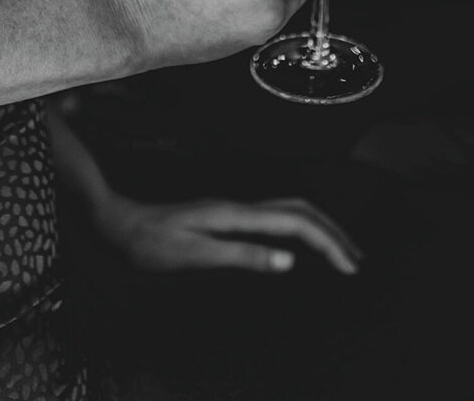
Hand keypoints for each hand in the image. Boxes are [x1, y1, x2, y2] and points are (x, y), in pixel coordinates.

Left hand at [92, 192, 362, 275]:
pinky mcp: (226, 217)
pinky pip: (275, 218)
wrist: (115, 223)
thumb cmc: (149, 243)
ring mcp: (234, 209)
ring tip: (339, 252)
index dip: (328, 242)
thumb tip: (289, 261)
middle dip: (334, 231)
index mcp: (237, 214)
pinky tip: (301, 246)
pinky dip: (300, 229)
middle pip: (302, 209)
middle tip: (357, 260)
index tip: (349, 266)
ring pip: (290, 209)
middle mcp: (240, 206)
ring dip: (319, 228)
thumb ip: (242, 255)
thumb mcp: (193, 255)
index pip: (297, 222)